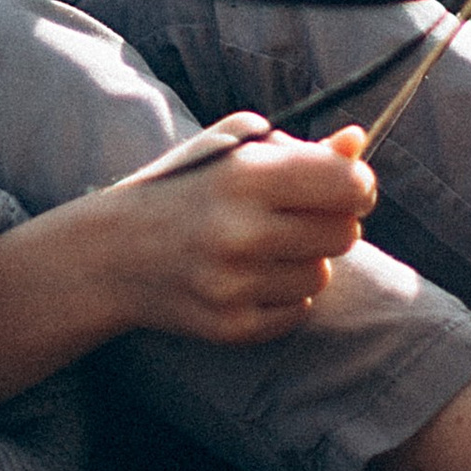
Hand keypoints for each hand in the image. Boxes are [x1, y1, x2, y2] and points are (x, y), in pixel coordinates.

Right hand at [0, 119, 375, 412]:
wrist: (112, 254)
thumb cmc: (184, 189)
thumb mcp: (232, 151)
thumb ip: (300, 147)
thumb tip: (357, 142)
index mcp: (245, 176)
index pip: (347, 184)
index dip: (357, 183)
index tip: (347, 184)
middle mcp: (241, 232)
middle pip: (344, 233)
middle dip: (332, 221)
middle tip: (298, 215)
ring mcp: (235, 285)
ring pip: (323, 275)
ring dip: (306, 260)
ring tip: (264, 247)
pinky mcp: (231, 327)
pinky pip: (299, 311)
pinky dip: (285, 295)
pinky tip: (249, 277)